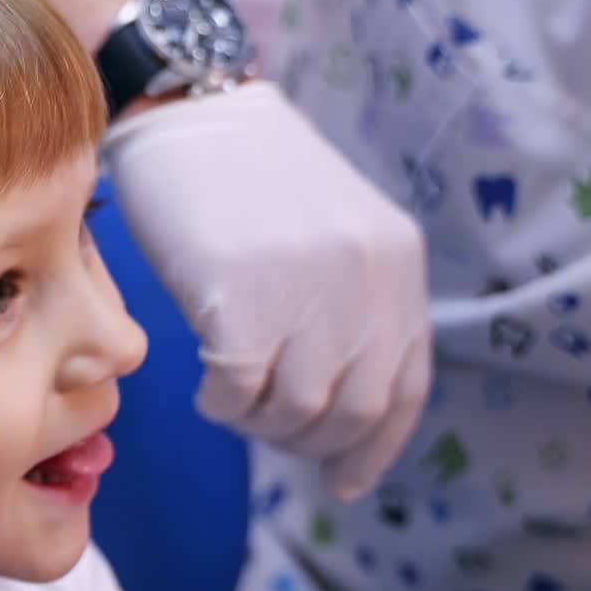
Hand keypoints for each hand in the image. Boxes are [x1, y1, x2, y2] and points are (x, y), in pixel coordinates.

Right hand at [102, 80, 430, 499]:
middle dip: (308, 441)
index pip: (405, 385)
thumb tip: (334, 399)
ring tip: (232, 397)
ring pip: (296, 411)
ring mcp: (304, 285)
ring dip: (259, 422)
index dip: (376, 445)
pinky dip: (220, 405)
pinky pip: (237, 392)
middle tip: (267, 428)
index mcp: (396, 261)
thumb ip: (350, 301)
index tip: (346, 479)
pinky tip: (205, 385)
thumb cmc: (243, 175)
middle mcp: (364, 277)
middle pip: (351, 410)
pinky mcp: (239, 295)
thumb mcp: (329, 231)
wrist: (184, 112)